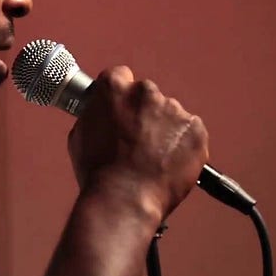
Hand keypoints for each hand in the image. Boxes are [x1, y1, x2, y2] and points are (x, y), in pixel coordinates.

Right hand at [67, 66, 208, 219]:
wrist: (125, 199)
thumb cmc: (97, 171)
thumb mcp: (80, 135)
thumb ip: (95, 115)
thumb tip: (101, 113)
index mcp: (115, 88)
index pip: (120, 76)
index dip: (119, 95)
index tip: (120, 109)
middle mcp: (146, 92)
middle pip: (147, 95)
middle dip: (143, 112)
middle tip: (135, 139)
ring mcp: (174, 110)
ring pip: (170, 115)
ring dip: (163, 130)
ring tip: (152, 157)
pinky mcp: (195, 130)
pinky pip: (189, 132)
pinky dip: (182, 144)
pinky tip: (168, 162)